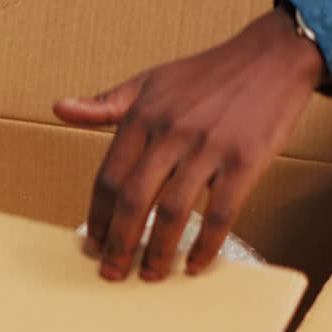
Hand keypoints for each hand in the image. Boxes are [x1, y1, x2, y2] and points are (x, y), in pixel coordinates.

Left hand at [54, 7, 326, 280]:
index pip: (109, 177)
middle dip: (119, 244)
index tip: (93, 243)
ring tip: (149, 275)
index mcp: (142, 117)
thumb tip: (59, 108)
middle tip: (112, 273)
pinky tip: (194, 264)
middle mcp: (170, 133)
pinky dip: (205, 245)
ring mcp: (208, 148)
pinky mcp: (245, 161)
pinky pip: (221, 213)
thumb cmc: (206, 74)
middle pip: (134, 200)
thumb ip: (105, 103)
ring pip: (173, 212)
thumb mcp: (148, 81)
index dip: (98, 216)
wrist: (272, 56)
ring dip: (157, 252)